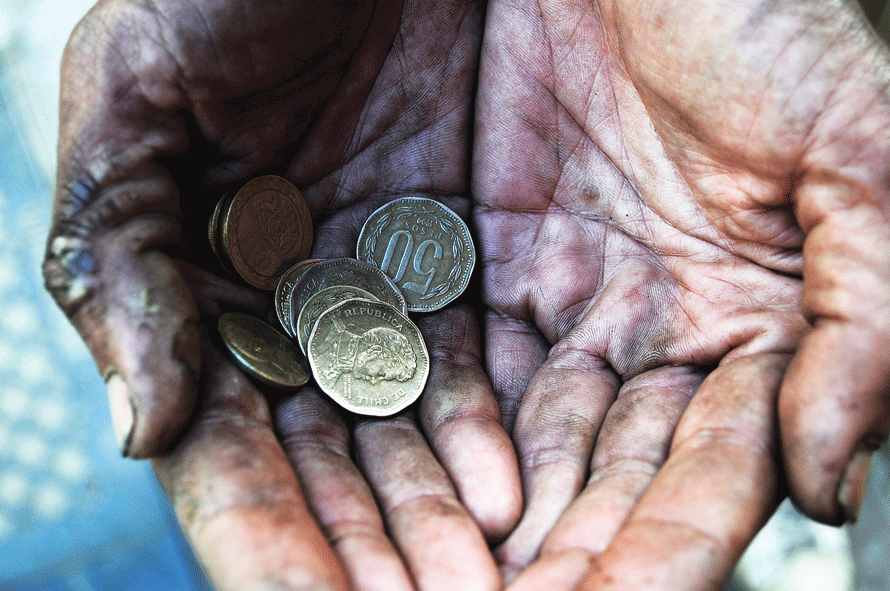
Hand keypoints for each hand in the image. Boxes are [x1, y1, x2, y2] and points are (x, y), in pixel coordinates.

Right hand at [44, 1, 518, 588]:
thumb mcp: (135, 95)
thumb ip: (116, 255)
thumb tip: (139, 427)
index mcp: (194, 280)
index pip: (220, 444)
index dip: (257, 532)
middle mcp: (288, 303)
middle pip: (321, 466)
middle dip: (359, 557)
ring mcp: (379, 288)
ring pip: (401, 439)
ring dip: (429, 526)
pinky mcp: (463, 260)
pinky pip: (478, 371)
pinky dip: (489, 439)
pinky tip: (512, 502)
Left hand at [474, 0, 889, 587]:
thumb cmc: (761, 25)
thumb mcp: (858, 156)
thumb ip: (868, 324)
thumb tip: (832, 483)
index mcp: (755, 324)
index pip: (711, 469)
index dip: (666, 544)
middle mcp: (655, 331)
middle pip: (607, 475)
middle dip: (563, 557)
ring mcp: (567, 302)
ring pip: (525, 438)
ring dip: (490, 518)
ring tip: (446, 586)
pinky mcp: (484, 262)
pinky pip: (451, 361)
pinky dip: (433, 431)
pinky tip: (409, 496)